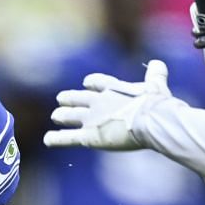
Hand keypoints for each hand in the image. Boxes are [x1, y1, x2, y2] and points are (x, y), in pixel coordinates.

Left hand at [44, 62, 171, 150]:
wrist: (151, 119)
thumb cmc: (156, 104)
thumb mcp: (157, 86)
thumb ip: (156, 75)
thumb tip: (158, 63)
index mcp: (114, 89)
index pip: (98, 82)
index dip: (91, 83)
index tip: (86, 83)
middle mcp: (99, 101)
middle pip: (79, 98)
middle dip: (70, 98)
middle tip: (61, 98)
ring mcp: (92, 119)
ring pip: (71, 115)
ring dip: (62, 115)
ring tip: (55, 116)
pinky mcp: (89, 136)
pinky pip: (68, 138)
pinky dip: (57, 139)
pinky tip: (46, 140)